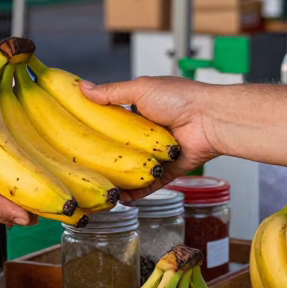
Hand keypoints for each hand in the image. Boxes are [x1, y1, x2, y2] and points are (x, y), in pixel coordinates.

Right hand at [81, 76, 220, 197]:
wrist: (210, 119)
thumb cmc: (180, 98)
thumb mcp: (140, 89)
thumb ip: (111, 92)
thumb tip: (84, 87)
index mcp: (141, 111)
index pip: (112, 122)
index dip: (95, 130)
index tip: (76, 139)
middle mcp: (148, 133)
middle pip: (120, 149)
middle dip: (104, 158)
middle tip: (82, 167)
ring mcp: (157, 153)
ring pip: (133, 170)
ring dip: (117, 178)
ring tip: (97, 187)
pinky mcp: (168, 170)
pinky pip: (150, 185)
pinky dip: (136, 193)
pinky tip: (120, 199)